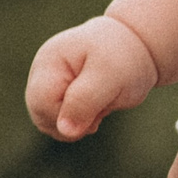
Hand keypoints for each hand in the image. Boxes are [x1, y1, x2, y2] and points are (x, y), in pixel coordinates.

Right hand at [27, 15, 159, 139]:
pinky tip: (97, 109)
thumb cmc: (124, 57)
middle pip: (40, 114)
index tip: (95, 109)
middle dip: (72, 122)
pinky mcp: (59, 95)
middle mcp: (42, 73)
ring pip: (49, 122)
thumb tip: (64, 130)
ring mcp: (49, 84)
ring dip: (77, 124)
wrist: (137, 47)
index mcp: (50, 62)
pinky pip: (61, 122)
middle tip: (101, 108)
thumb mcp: (110, 76)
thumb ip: (85, 101)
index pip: (41, 102)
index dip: (65, 116)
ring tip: (100, 105)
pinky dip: (80, 122)